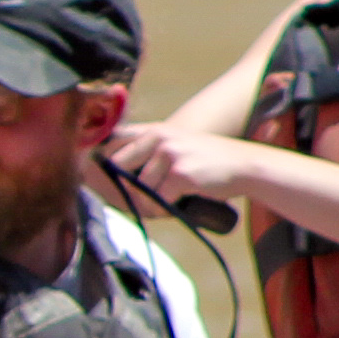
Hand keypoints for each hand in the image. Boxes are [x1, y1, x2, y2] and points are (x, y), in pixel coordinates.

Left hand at [99, 121, 258, 218]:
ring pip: (140, 188)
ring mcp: (168, 154)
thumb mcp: (176, 145)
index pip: (112, 141)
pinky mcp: (179, 173)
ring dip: (150, 201)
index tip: (93, 174)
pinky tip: (180, 203)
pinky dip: (165, 208)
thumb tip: (108, 176)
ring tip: (171, 199)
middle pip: (118, 167)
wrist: (245, 166)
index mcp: (153, 130)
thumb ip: (147, 153)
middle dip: (125, 188)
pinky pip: (158, 199)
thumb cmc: (207, 162)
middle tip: (142, 198)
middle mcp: (158, 137)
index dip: (100, 160)